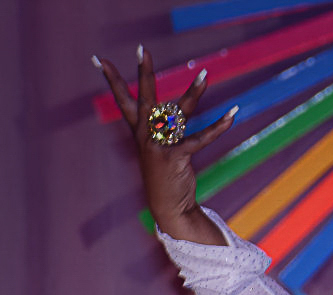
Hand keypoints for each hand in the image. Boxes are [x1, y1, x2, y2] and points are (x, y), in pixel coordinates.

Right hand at [93, 45, 234, 243]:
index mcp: (139, 132)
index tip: (100, 59)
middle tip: (142, 49)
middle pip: (144, 97)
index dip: (111, 80)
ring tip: (204, 74)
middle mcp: (146, 135)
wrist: (168, 206)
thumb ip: (166, 128)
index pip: (122, 100)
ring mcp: (160, 146)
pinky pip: (201, 137)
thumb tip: (178, 108)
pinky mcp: (177, 156)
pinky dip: (219, 126)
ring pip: (179, 112)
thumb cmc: (166, 176)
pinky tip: (232, 114)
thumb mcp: (161, 149)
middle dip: (143, 72)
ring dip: (195, 92)